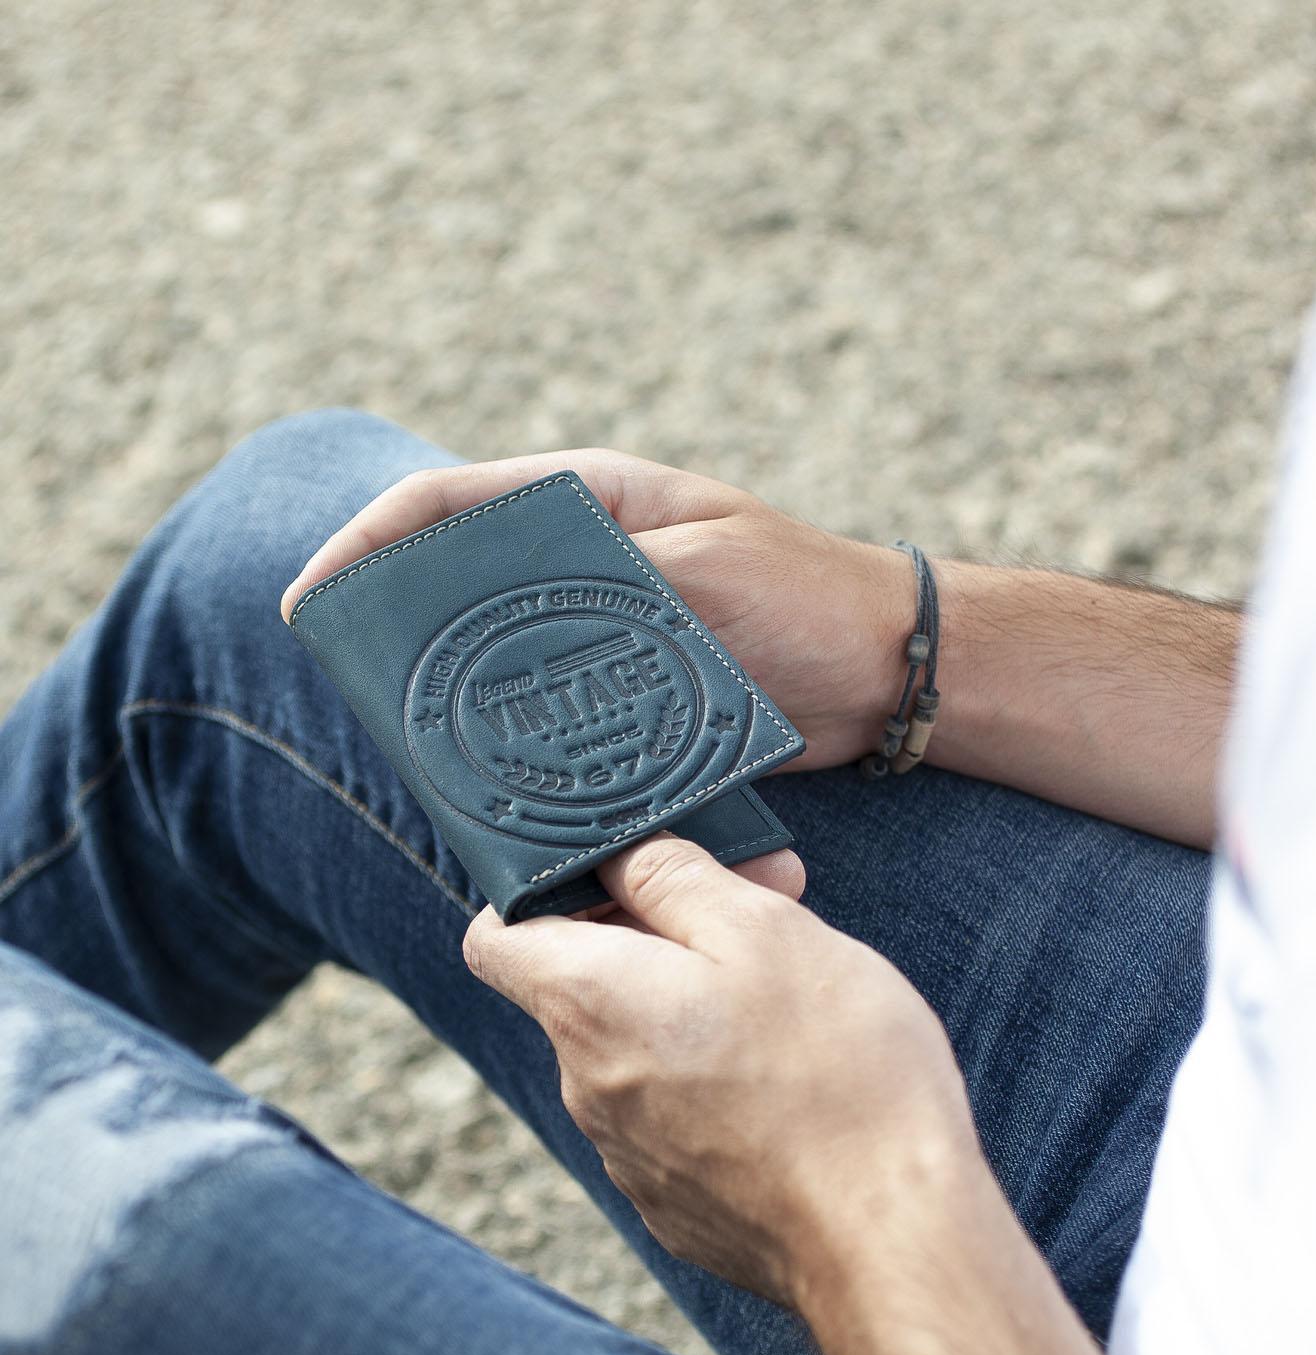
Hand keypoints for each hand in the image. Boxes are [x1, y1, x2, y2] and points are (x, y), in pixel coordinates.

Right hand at [281, 448, 911, 770]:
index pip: (450, 503)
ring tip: (419, 742)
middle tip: (363, 688)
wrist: (884, 669)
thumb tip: (517, 614)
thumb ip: (615, 580)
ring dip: (460, 695)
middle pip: (459, 583)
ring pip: (499, 657)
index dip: (369, 543)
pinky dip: (519, 741)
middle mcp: (585, 563)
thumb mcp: (708, 569)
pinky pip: (550, 713)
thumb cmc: (809, 596)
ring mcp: (601, 630)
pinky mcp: (626, 692)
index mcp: (592, 500)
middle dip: (400, 628)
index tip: (316, 601)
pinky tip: (498, 777)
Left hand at [460, 833, 984, 1307]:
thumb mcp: (766, 930)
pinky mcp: (674, 1203)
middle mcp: (584, 1085)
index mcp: (590, 1003)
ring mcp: (626, 1156)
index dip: (545, 889)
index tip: (628, 876)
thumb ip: (674, 877)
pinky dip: (714, 1081)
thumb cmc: (837, 1072)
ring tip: (795, 1005)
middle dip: (662, 937)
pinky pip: (672, 1115)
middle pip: (584, 984)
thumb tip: (623, 854)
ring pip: (637, 1048)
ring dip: (694, 1009)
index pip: (494, 934)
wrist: (894, 1240)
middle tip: (767, 910)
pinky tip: (793, 1082)